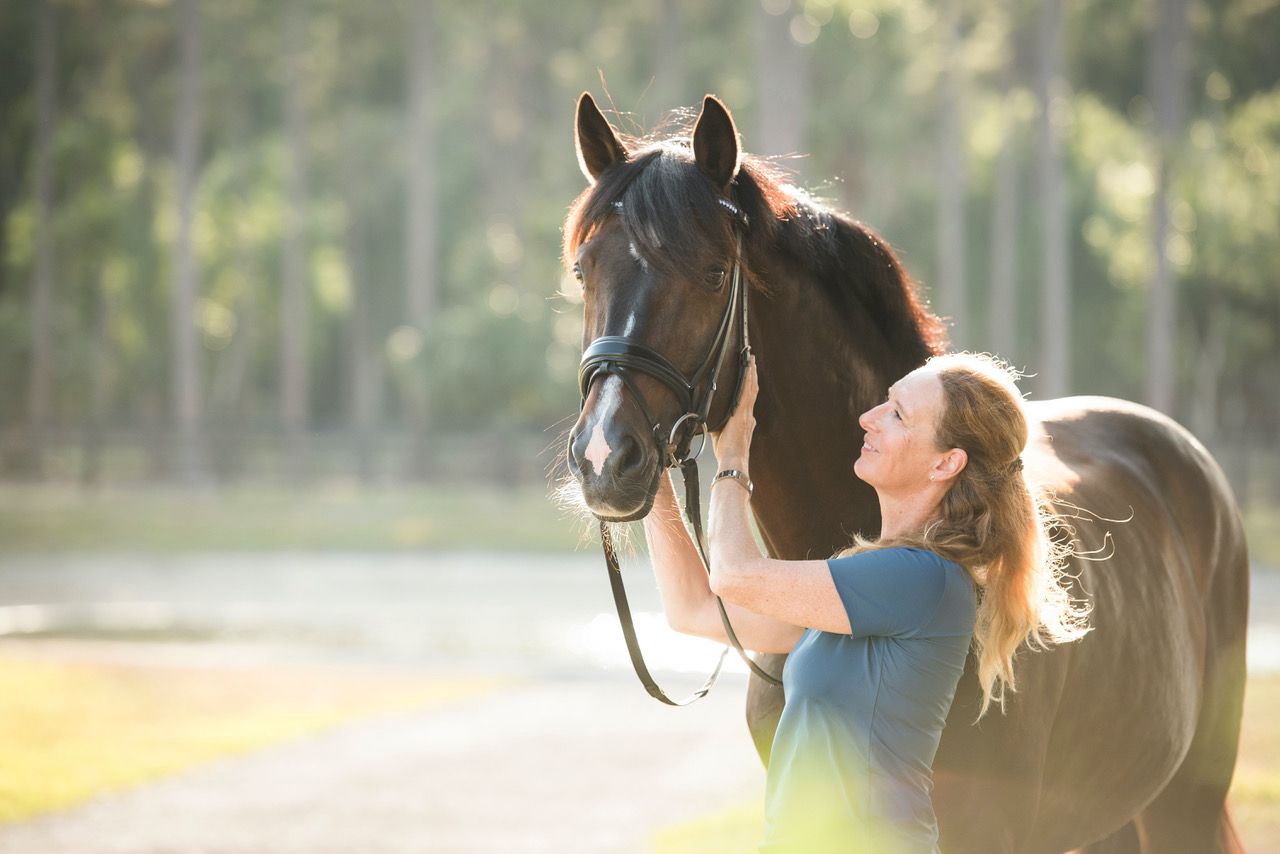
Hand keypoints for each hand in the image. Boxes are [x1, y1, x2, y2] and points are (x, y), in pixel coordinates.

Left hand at [711, 356, 757, 471]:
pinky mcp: (743, 414)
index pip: (747, 399)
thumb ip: (716, 422)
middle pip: (752, 390)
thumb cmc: (726, 452)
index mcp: (744, 420)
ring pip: (751, 388)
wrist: (733, 459)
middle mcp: (748, 415)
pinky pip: (747, 393)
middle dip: (752, 374)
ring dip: (751, 373)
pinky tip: (748, 370)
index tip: (748, 374)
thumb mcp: (719, 433)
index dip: (748, 385)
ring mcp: (747, 414)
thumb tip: (705, 415)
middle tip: (751, 360)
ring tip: (751, 360)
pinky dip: (748, 380)